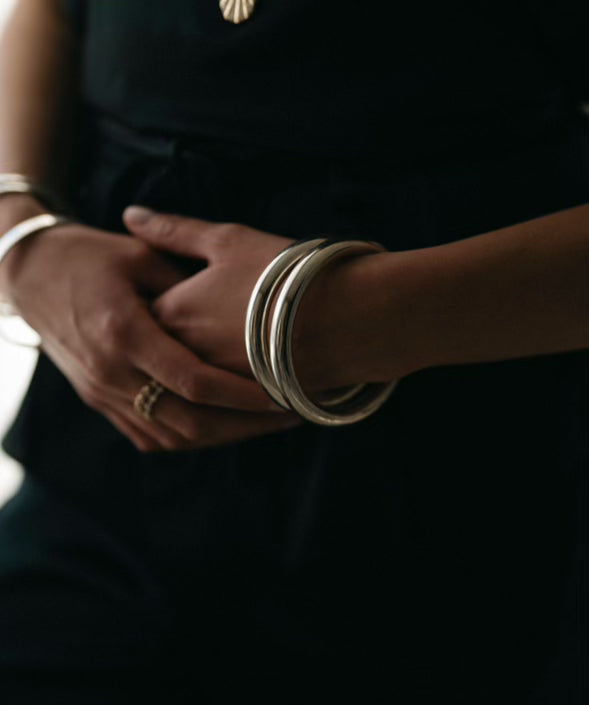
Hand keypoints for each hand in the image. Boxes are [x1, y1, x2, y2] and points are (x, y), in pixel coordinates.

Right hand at [1, 200, 290, 451]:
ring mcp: (102, 394)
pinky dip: (191, 437)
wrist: (29, 275)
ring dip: (224, 435)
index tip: (283, 393)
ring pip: (173, 436)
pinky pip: (150, 436)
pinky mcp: (99, 401)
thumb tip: (240, 306)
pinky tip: (225, 426)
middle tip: (289, 413)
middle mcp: (111, 373)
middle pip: (189, 421)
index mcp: (123, 334)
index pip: (193, 381)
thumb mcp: (138, 257)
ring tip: (266, 422)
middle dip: (245, 424)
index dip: (243, 394)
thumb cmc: (88, 257)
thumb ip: (185, 283)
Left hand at [123, 207, 371, 395]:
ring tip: (238, 362)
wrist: (344, 317)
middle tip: (220, 333)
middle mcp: (184, 355)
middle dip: (181, 350)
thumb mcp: (228, 240)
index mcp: (172, 313)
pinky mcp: (242, 410)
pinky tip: (251, 386)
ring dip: (206, 382)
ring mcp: (213, 387)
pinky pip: (219, 415)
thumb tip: (132, 214)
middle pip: (166, 359)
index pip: (145, 320)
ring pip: (191, 391)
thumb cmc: (286, 272)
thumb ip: (175, 230)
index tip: (193, 303)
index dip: (168, 310)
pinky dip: (227, 406)